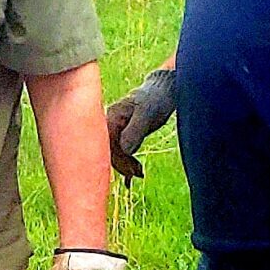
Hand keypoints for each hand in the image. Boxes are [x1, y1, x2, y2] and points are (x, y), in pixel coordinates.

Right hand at [105, 66, 176, 183]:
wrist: (161, 92)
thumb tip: (125, 150)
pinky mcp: (121, 136)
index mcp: (110, 117)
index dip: (118, 160)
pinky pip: (119, 153)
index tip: (131, 169)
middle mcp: (108, 124)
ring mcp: (114, 130)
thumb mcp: (146, 114)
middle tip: (138, 174)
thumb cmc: (155, 99)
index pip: (108, 144)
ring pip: (114, 154)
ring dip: (126, 167)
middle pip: (109, 151)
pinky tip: (132, 177)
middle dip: (123, 165)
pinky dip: (127, 164)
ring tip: (140, 174)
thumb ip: (135, 130)